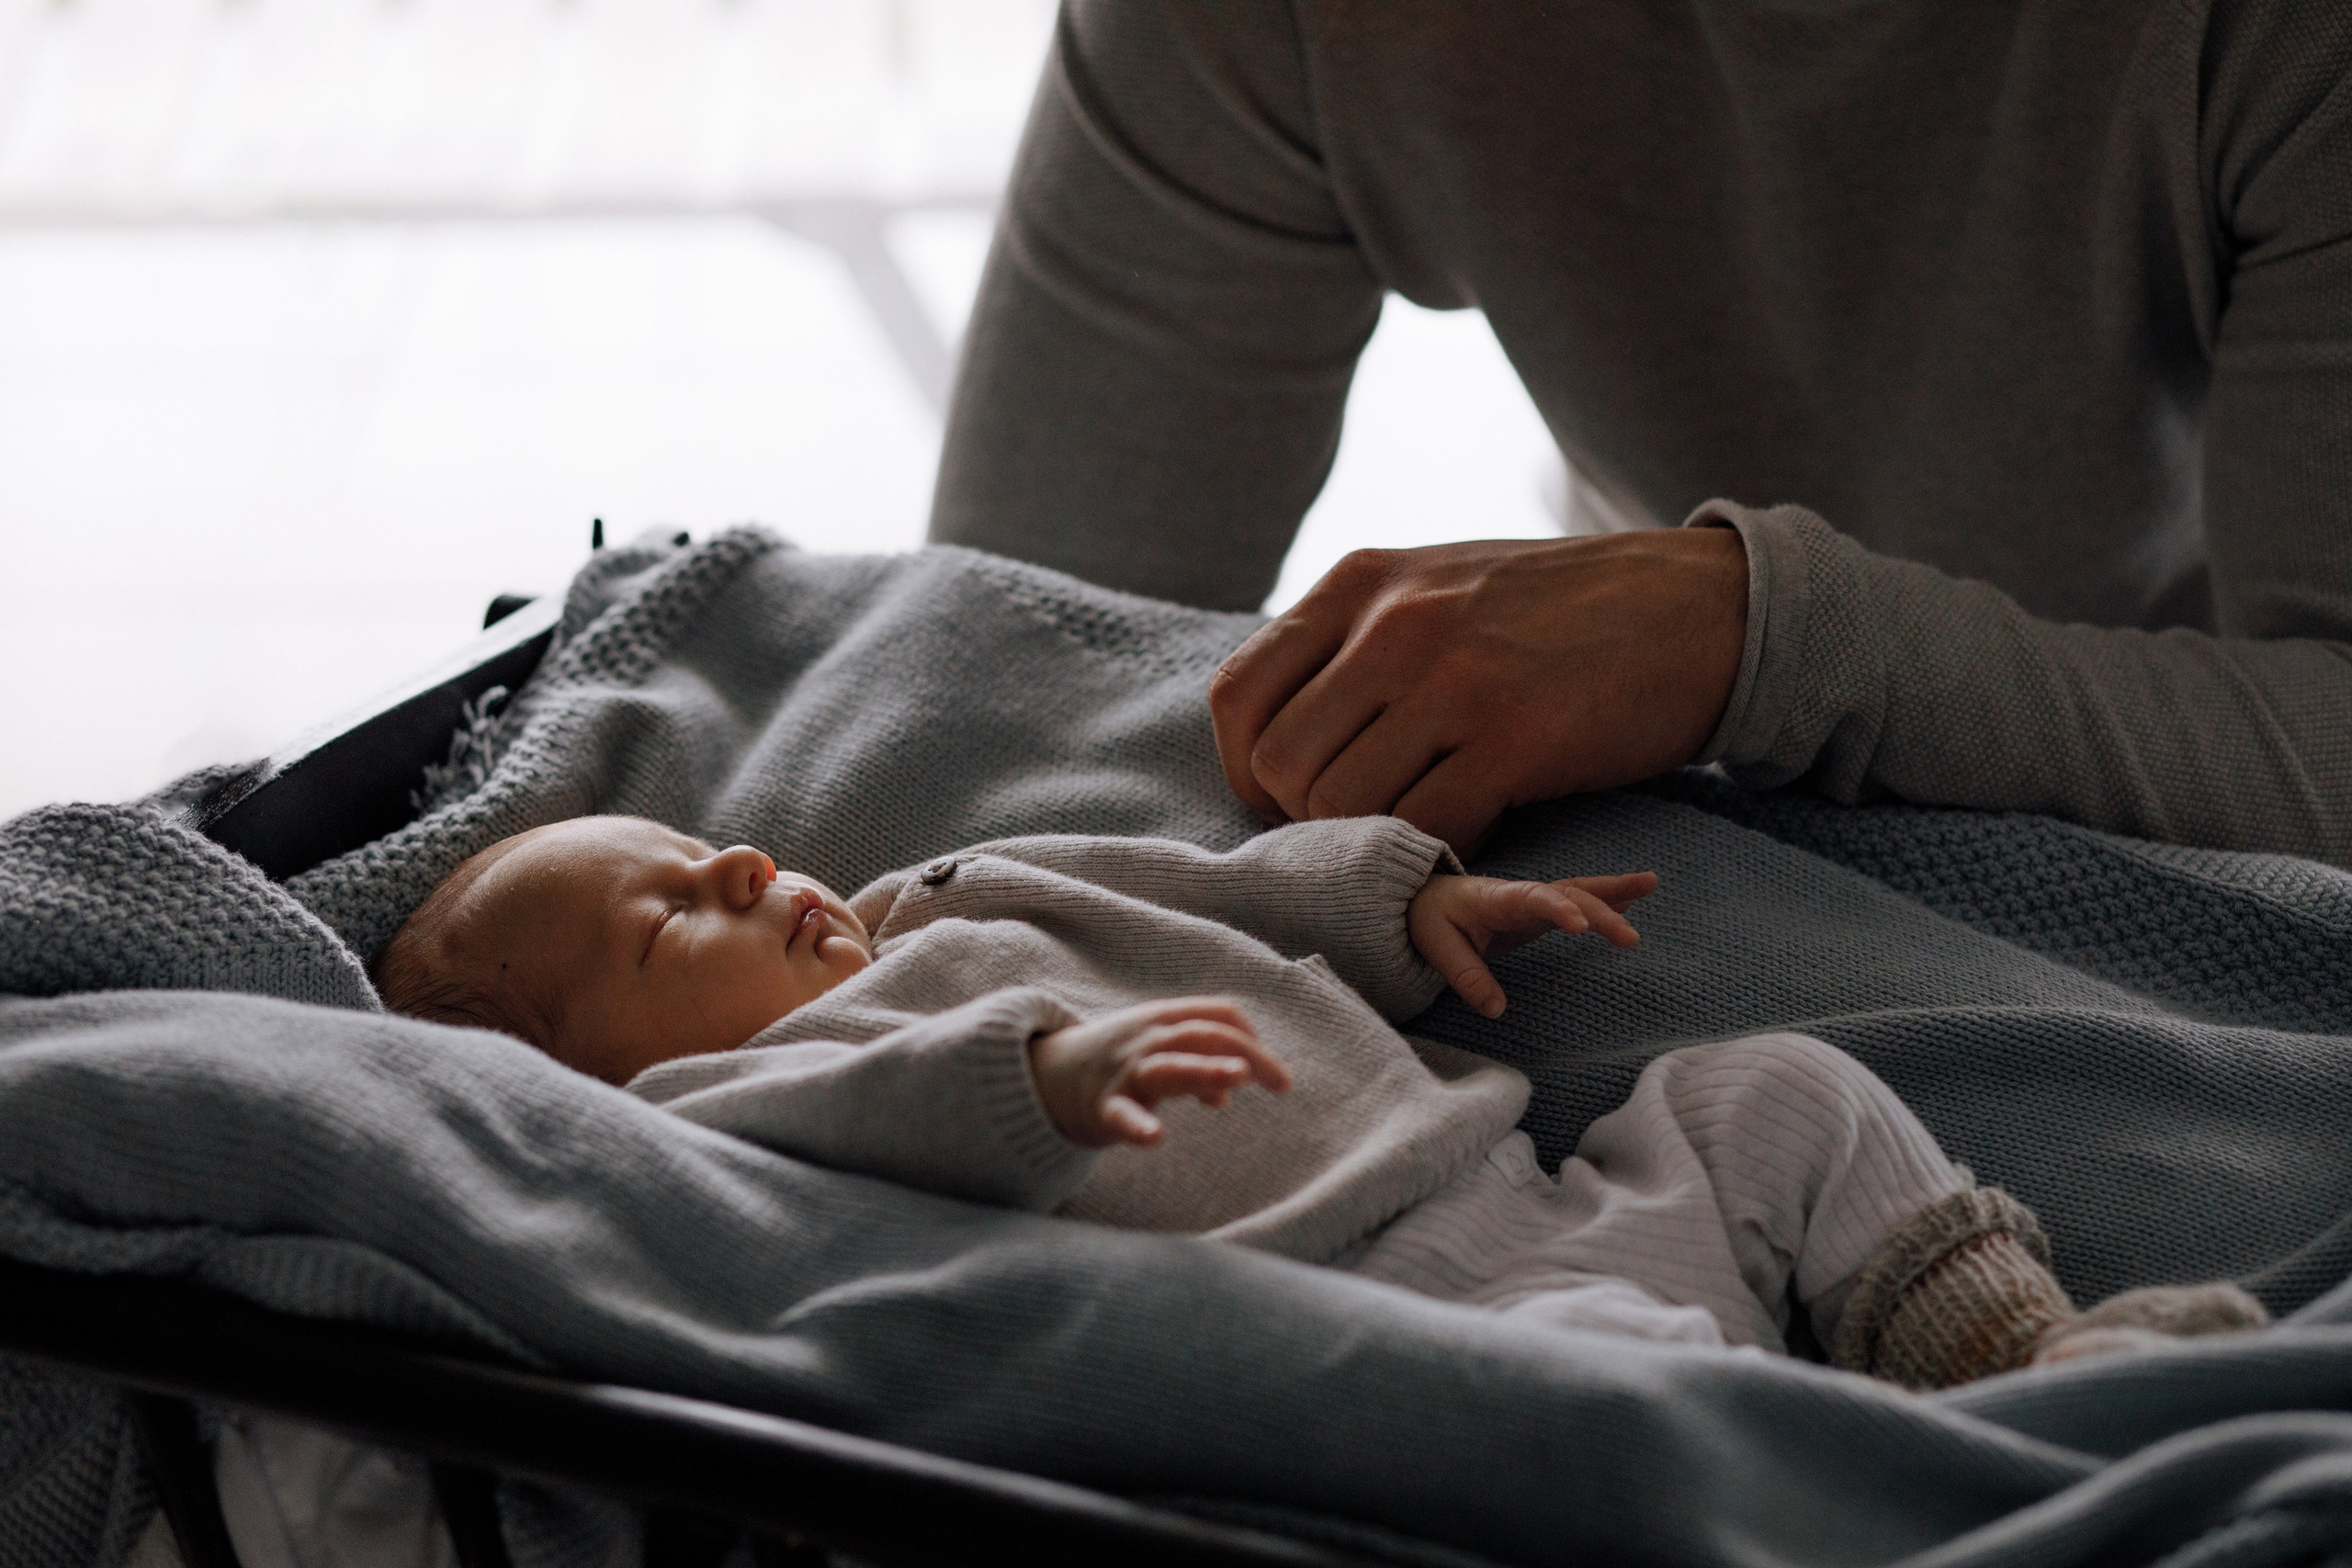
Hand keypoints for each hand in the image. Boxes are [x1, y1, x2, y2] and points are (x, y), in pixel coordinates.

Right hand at [1027, 997, 1290, 1147]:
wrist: (1040, 1075)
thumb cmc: (1110, 1064)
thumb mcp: (1154, 1054)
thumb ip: (1194, 1064)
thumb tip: (1227, 1094)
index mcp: (1163, 1020)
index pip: (1219, 1014)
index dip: (1252, 1037)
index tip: (1274, 1075)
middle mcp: (1147, 1039)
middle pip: (1205, 1035)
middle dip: (1248, 1054)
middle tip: (1283, 1083)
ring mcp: (1124, 1071)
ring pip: (1170, 1064)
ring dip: (1206, 1068)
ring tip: (1238, 1077)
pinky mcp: (1102, 1107)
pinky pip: (1122, 1116)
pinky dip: (1138, 1126)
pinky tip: (1156, 1138)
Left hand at [1209, 530, 1746, 855]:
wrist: (1699, 608)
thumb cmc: (1559, 610)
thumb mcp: (1435, 584)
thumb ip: (1351, 640)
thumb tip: (1268, 731)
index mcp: (1360, 583)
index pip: (1238, 696)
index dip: (1246, 771)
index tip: (1291, 798)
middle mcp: (1394, 624)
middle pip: (1281, 765)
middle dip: (1308, 819)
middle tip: (1366, 825)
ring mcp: (1455, 679)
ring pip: (1343, 806)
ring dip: (1374, 839)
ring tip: (1425, 823)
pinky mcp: (1517, 738)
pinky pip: (1427, 829)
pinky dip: (1439, 850)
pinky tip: (1479, 824)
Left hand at [1408, 872, 1657, 1018]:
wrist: (1420, 898)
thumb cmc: (1428, 918)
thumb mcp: (1436, 948)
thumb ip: (1466, 977)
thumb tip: (1497, 1010)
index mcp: (1495, 898)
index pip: (1532, 898)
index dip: (1557, 908)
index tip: (1579, 925)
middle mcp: (1520, 894)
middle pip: (1566, 895)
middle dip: (1600, 911)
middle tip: (1630, 937)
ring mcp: (1532, 901)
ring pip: (1578, 892)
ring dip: (1614, 891)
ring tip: (1651, 883)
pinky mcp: (1537, 913)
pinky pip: (1576, 903)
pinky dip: (1605, 899)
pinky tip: (1633, 900)